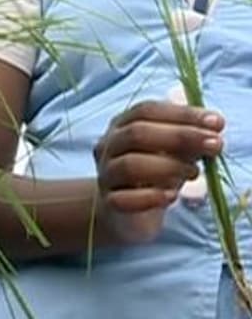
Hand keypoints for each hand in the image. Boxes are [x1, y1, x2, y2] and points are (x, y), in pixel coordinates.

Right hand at [93, 100, 223, 244]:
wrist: (128, 212)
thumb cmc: (154, 174)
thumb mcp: (173, 151)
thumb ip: (188, 139)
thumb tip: (212, 129)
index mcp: (123, 125)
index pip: (147, 111)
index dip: (182, 114)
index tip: (216, 123)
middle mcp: (109, 145)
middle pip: (137, 133)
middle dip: (180, 137)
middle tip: (215, 144)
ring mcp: (106, 174)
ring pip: (130, 165)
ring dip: (169, 167)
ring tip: (195, 173)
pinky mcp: (110, 202)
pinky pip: (126, 199)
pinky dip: (152, 197)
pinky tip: (172, 196)